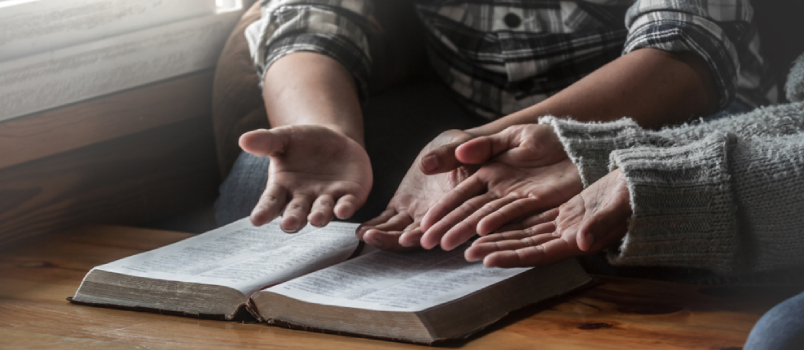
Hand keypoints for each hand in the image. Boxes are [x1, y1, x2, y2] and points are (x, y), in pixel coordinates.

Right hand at [240, 125, 371, 231]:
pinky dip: (345, 208)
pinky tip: (342, 211)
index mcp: (283, 187)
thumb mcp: (284, 138)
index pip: (271, 202)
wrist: (334, 139)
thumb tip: (243, 140)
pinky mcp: (349, 196)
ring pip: (322, 211)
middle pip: (296, 213)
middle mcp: (304, 198)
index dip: (264, 211)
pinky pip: (347, 204)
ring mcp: (327, 199)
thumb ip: (266, 141)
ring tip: (315, 219)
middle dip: (293, 219)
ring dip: (319, 216)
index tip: (256, 220)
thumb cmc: (302, 142)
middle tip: (287, 225)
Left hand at [356, 130, 475, 250]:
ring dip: (382, 235)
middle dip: (395, 240)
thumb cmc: (466, 146)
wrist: (456, 149)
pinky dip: (375, 226)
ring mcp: (419, 213)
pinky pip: (388, 220)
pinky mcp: (404, 206)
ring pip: (400, 231)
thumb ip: (448, 155)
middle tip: (374, 237)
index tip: (406, 239)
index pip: (444, 226)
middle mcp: (439, 216)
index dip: (426, 235)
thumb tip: (426, 165)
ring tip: (363, 233)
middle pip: (417, 236)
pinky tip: (360, 230)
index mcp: (458, 206)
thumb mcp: (461, 145)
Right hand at [412, 124, 582, 250]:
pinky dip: (496, 225)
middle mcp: (500, 192)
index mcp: (490, 174)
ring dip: (465, 232)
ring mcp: (517, 200)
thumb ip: (486, 146)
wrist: (579, 147)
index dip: (442, 208)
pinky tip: (480, 234)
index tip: (424, 223)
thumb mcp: (514, 136)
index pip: (460, 194)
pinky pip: (514, 216)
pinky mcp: (537, 205)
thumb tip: (460, 152)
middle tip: (425, 242)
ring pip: (486, 218)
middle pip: (468, 211)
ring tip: (446, 245)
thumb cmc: (547, 140)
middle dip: (447, 226)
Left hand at [465, 169, 631, 267]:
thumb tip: (580, 241)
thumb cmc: (635, 195)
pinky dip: (511, 220)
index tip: (487, 260)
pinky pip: (530, 218)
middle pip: (524, 245)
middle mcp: (566, 236)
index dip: (512, 257)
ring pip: (523, 232)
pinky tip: (490, 220)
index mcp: (578, 241)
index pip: (538, 253)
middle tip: (464, 252)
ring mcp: (563, 225)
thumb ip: (599, 225)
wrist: (645, 182)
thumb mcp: (619, 207)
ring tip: (469, 241)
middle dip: (495, 249)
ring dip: (497, 237)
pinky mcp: (563, 212)